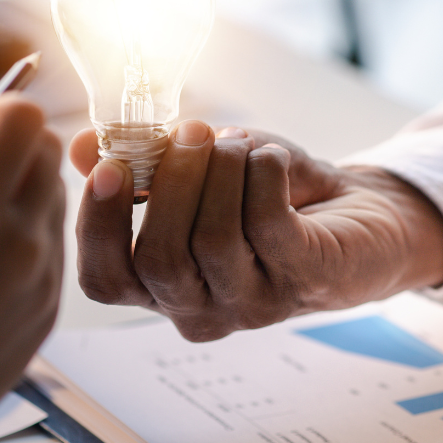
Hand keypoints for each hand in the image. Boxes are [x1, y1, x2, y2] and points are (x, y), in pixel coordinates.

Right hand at [69, 122, 442, 341]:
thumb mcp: (196, 172)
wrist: (359, 216)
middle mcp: (201, 308)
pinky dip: (261, 174)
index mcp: (161, 287)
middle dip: (169, 183)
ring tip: (236, 143)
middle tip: (191, 134)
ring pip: (212, 240)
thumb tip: (83, 148)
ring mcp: (254, 303)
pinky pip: (267, 223)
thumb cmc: (267, 195)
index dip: (97, 227)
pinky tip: (269, 157)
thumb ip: (138, 164)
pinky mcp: (305, 280)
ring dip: (220, 171)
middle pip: (157, 260)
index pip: (105, 281)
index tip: (110, 167)